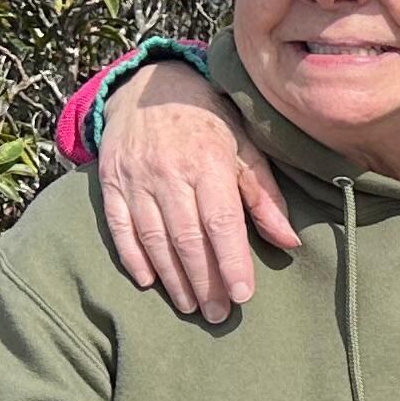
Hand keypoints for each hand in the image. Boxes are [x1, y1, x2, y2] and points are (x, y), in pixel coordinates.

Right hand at [95, 58, 293, 323]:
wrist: (149, 86)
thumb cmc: (208, 120)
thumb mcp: (244, 147)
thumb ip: (263, 195)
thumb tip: (289, 242)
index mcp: (208, 162)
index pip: (221, 222)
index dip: (231, 261)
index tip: (242, 295)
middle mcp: (169, 172)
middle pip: (187, 238)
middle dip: (204, 281)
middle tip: (217, 314)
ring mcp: (136, 178)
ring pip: (154, 238)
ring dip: (173, 278)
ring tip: (190, 305)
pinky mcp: (111, 182)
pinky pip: (119, 227)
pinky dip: (133, 258)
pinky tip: (150, 283)